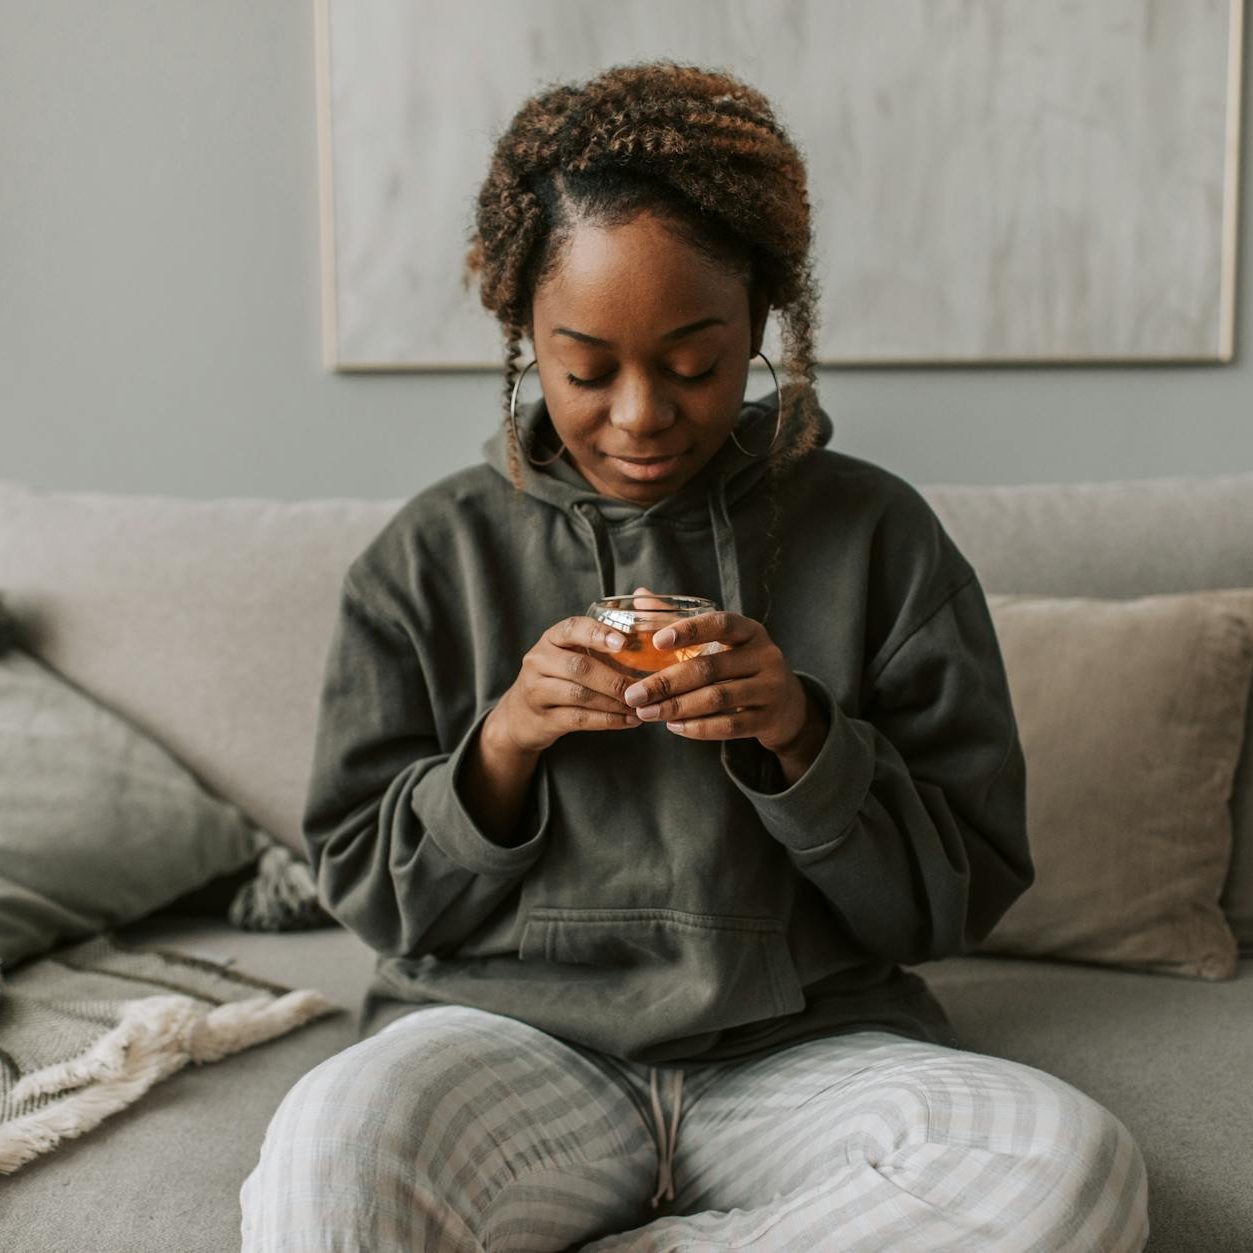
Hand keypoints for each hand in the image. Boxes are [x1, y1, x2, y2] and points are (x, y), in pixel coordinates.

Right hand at [489, 613, 641, 756]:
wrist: (520, 715)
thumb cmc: (558, 678)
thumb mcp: (569, 655)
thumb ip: (599, 646)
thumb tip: (648, 645)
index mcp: (551, 639)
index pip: (572, 628)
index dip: (598, 634)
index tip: (623, 643)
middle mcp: (539, 661)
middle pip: (579, 666)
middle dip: (614, 678)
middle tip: (642, 687)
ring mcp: (537, 691)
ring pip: (580, 695)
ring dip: (614, 702)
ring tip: (639, 706)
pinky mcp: (543, 719)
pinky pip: (579, 718)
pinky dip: (607, 720)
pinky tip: (628, 721)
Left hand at [621, 601, 828, 766]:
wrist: (788, 706)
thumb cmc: (742, 665)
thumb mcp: (723, 641)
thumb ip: (682, 620)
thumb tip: (640, 595)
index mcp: (750, 631)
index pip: (721, 623)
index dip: (689, 631)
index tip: (657, 641)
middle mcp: (764, 656)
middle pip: (710, 667)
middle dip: (666, 682)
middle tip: (634, 694)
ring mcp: (770, 688)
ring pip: (717, 698)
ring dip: (677, 707)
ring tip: (646, 712)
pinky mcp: (768, 719)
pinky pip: (729, 726)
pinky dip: (698, 728)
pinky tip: (673, 727)